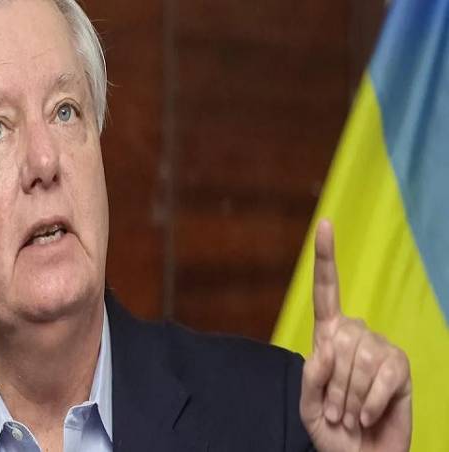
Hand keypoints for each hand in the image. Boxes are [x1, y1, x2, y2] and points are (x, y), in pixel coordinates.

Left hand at [300, 220, 411, 451]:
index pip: (326, 292)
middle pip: (340, 338)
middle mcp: (356, 336)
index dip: (326, 259)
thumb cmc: (331, 430)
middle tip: (336, 410)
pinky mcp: (401, 369)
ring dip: (349, 395)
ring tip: (350, 414)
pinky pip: (383, 375)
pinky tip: (366, 416)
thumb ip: (311, 376)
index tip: (326, 225)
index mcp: (328, 337)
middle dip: (333, 383)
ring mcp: (381, 350)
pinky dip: (369, 401)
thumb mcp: (308, 406)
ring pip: (359, 357)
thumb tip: (325, 348)